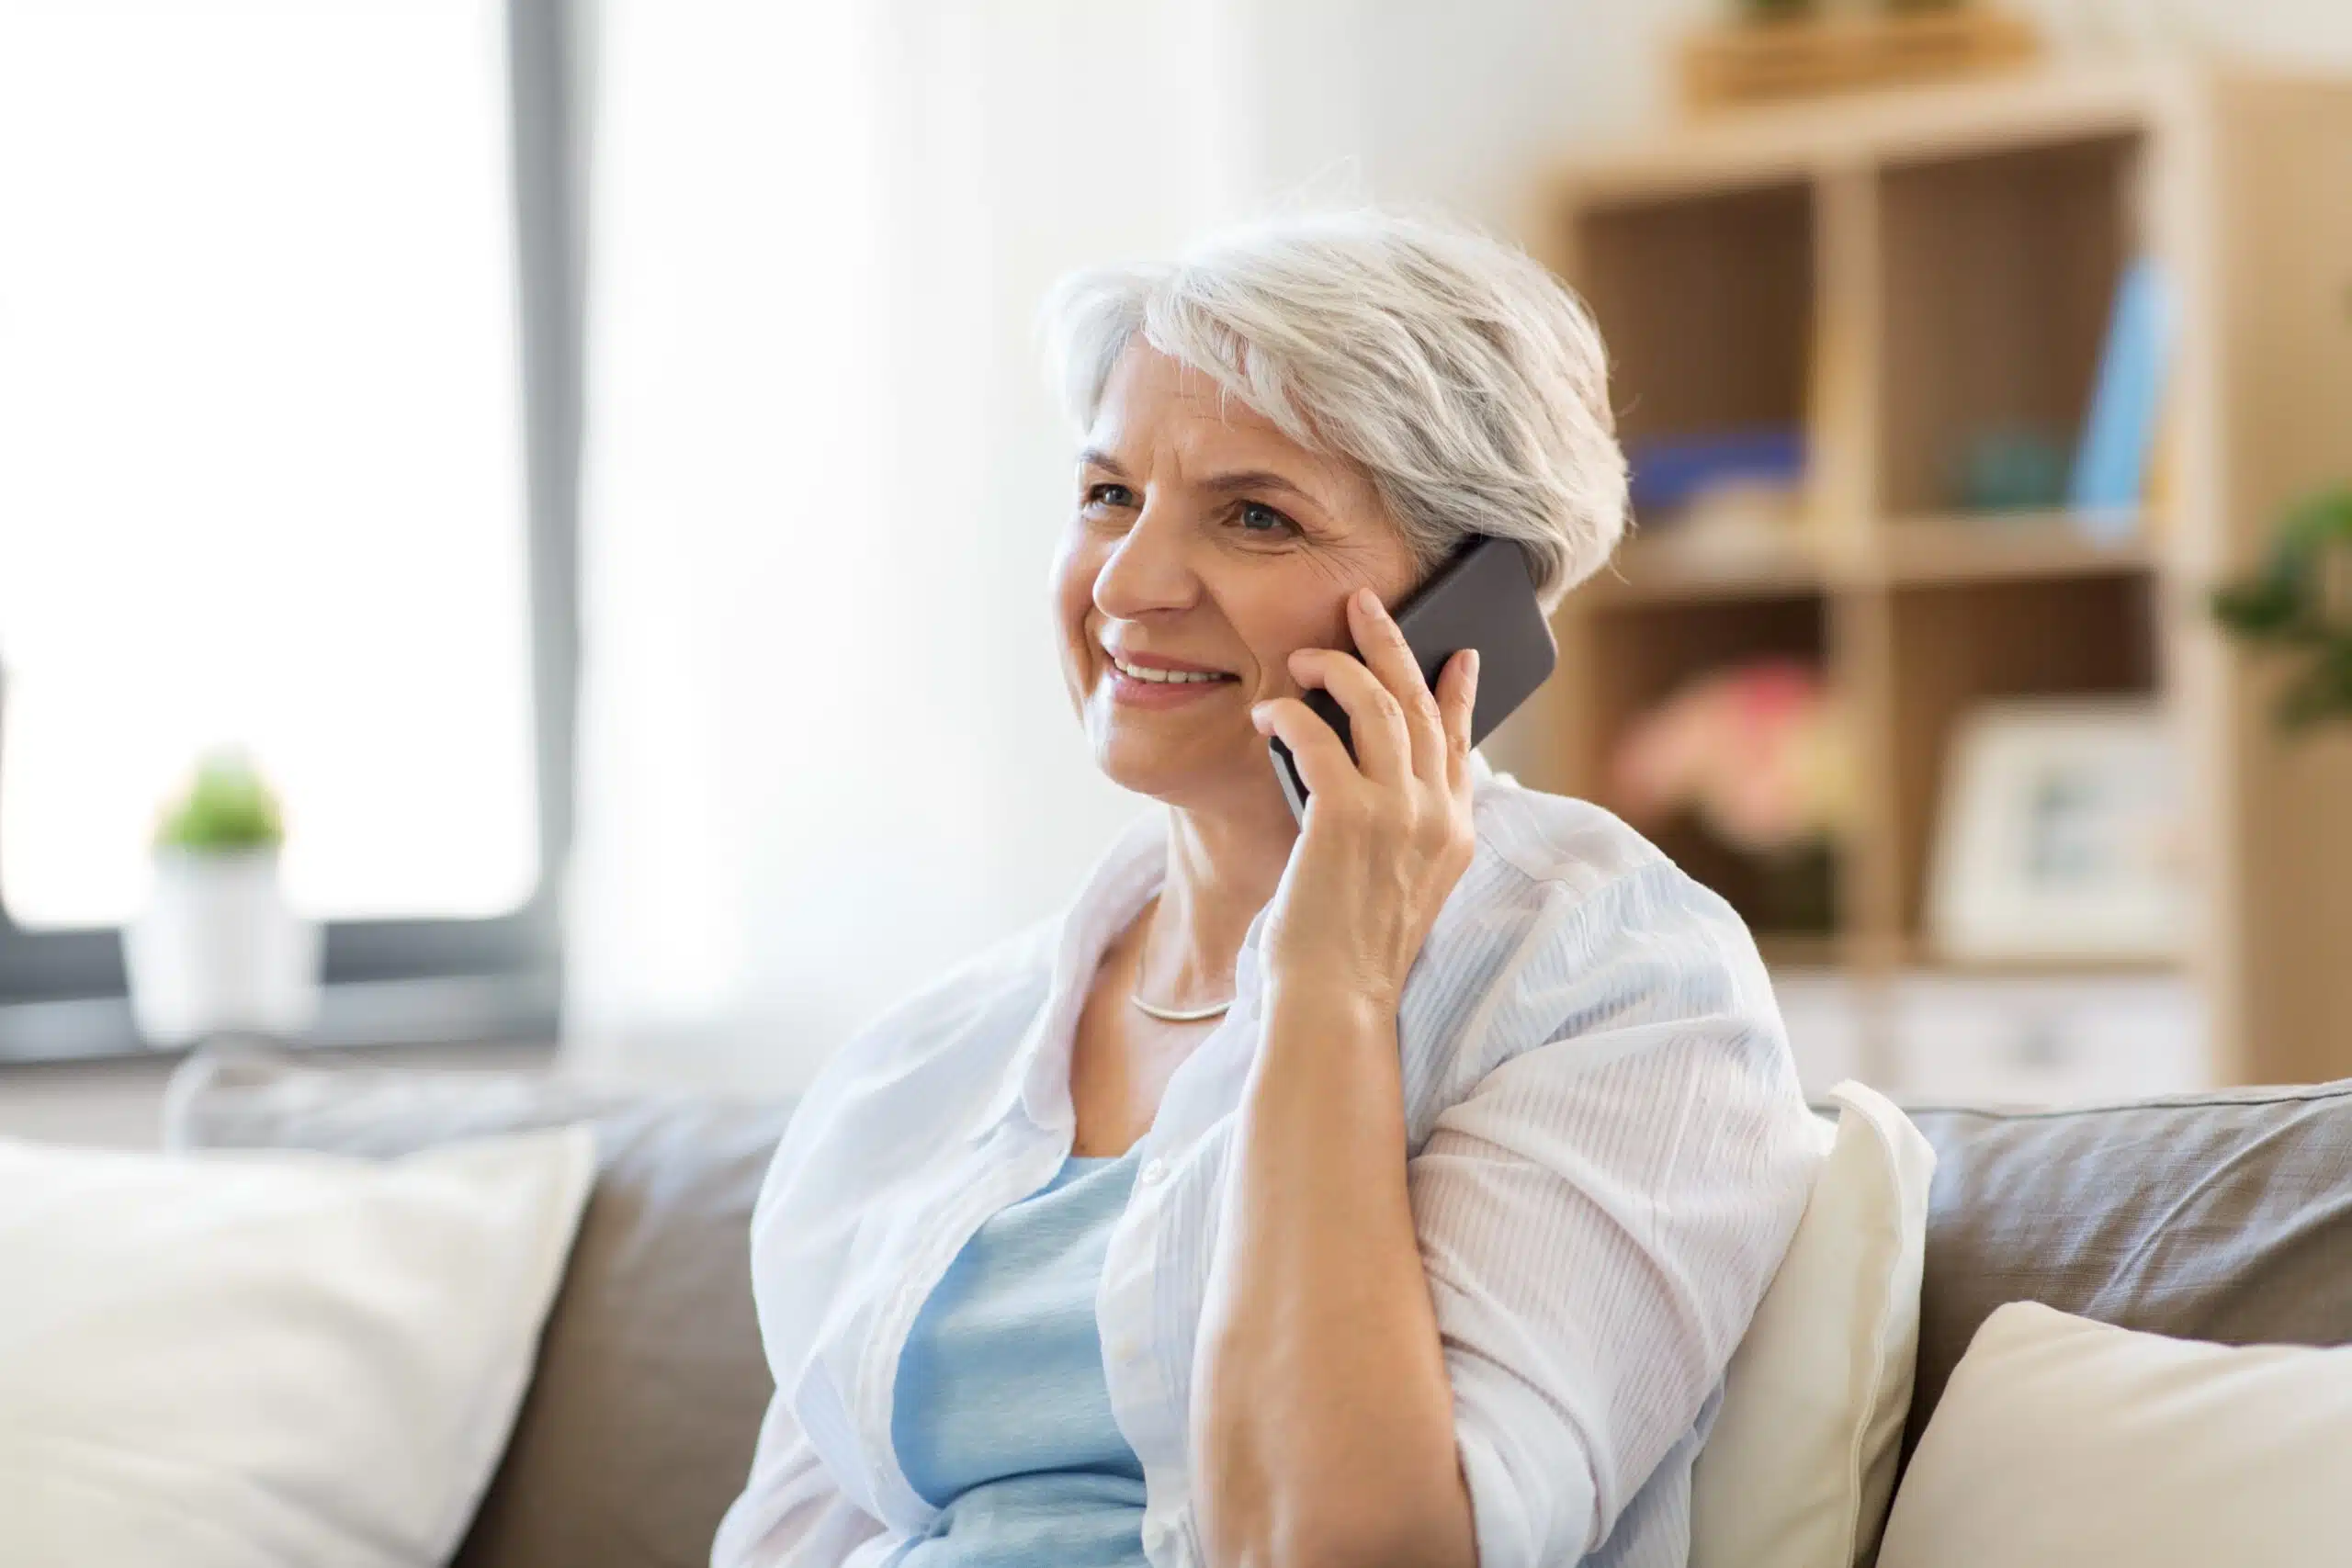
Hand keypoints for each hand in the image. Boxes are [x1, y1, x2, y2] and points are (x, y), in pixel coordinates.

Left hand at [1249, 585, 1478, 1019]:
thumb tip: (1374, 772)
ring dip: (1337, 667)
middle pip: (1421, 704)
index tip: (1457, 654)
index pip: (1462, 743)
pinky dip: (1290, 714)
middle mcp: (1437, 816)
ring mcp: (1398, 814)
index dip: (1458, 691)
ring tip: (1305, 655)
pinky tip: (1267, 712)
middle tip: (1363, 604)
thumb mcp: (1399, 885)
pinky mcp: (1347, 817)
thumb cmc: (1350, 950)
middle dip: (1392, 644)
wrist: (1336, 1000)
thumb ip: (1404, 828)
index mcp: (1455, 834)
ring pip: (1377, 705)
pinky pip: (1318, 735)